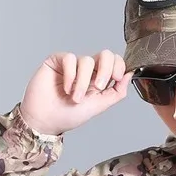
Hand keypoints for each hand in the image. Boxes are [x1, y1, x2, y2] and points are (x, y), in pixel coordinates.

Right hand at [20, 50, 134, 135]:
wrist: (46, 120)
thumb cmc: (69, 115)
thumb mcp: (99, 106)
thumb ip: (116, 92)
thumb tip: (129, 75)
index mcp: (99, 79)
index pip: (115, 62)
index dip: (119, 66)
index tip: (116, 78)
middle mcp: (87, 70)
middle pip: (105, 54)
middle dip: (106, 69)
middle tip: (98, 86)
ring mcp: (72, 65)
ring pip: (87, 61)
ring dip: (83, 82)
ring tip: (75, 98)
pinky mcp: (57, 61)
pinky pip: (70, 59)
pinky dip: (71, 75)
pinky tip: (65, 88)